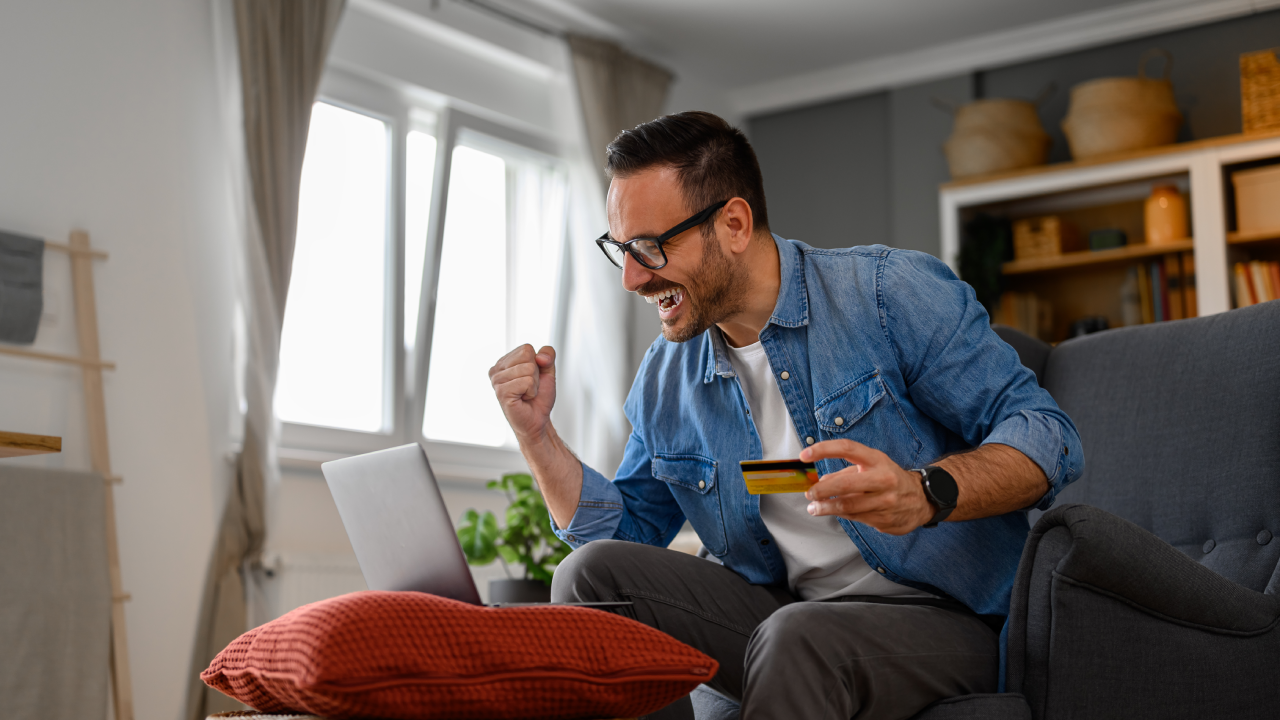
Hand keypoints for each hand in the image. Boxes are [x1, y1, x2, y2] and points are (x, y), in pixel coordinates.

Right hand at [489, 344, 556, 443]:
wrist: (537, 420)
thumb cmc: (539, 398)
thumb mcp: (548, 371)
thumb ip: (548, 355)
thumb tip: (540, 356)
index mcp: (504, 362)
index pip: (526, 348)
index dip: (537, 364)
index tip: (532, 378)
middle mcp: (497, 369)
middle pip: (527, 355)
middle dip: (536, 373)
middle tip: (529, 388)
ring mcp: (497, 380)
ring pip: (528, 368)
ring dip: (534, 384)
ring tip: (526, 394)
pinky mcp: (501, 392)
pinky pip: (527, 382)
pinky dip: (531, 392)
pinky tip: (523, 399)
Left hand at [799, 440, 934, 534]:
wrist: (923, 499)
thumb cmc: (892, 478)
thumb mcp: (871, 466)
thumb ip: (845, 472)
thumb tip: (821, 481)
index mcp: (877, 460)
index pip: (847, 448)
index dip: (823, 450)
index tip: (805, 455)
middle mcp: (882, 479)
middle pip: (845, 484)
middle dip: (821, 490)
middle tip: (809, 493)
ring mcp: (885, 501)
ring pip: (848, 506)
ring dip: (826, 508)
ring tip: (814, 507)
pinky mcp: (885, 519)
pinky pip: (856, 518)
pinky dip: (841, 515)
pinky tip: (834, 512)